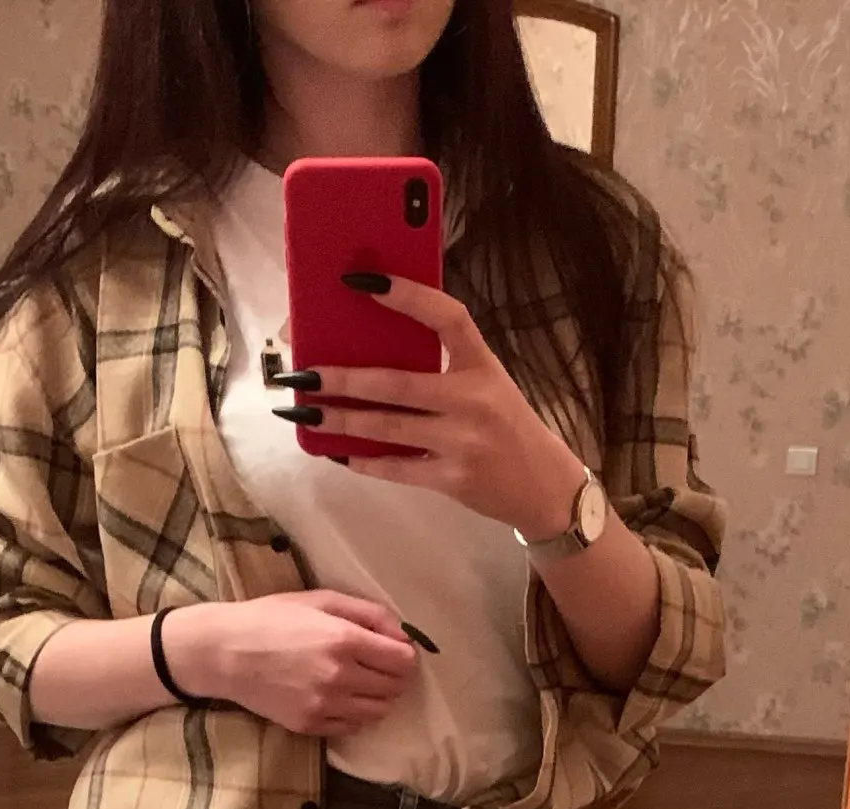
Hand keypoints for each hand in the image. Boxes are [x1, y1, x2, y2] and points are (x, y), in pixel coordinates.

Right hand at [162, 591, 418, 736]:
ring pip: (379, 712)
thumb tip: (403, 633)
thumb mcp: (321, 600)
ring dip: (379, 698)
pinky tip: (342, 699)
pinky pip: (353, 727)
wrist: (224, 652)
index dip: (405, 655)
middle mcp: (339, 676)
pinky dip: (356, 715)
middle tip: (379, 667)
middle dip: (395, 676)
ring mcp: (325, 705)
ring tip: (362, 684)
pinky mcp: (310, 725)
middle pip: (395, 687)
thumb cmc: (271, 618)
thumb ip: (368, 613)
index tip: (394, 651)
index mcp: (344, 640)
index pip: (403, 660)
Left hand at [294, 275, 588, 541]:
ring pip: (389, 429)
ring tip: (307, 412)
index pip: (447, 317)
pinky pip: (398, 469)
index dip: (407, 296)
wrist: (544, 486)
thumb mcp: (487, 383)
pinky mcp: (453, 480)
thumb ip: (446, 365)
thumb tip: (375, 349)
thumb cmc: (506, 425)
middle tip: (305, 373)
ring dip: (342, 421)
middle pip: (398, 384)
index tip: (363, 281)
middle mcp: (474, 400)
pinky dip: (365, 462)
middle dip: (345, 379)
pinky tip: (338, 453)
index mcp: (483, 364)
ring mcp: (463, 443)